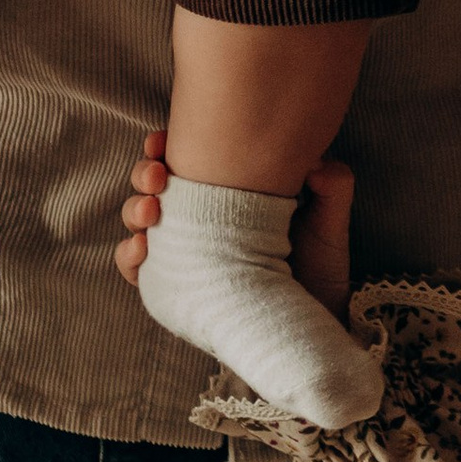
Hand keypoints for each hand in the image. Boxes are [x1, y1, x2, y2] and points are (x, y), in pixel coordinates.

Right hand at [122, 133, 355, 317]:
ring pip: (139, 222)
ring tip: (151, 213)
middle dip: (145, 173)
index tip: (164, 141)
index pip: (184, 160)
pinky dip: (129, 258)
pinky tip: (141, 252)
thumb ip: (331, 184)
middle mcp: (200, 219)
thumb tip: (313, 162)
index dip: (164, 147)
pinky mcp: (177, 287)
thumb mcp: (330, 221)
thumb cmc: (321, 266)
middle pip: (153, 186)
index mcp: (226, 194)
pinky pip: (139, 270)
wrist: (316, 320)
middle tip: (158, 177)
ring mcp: (185, 253)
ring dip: (134, 210)